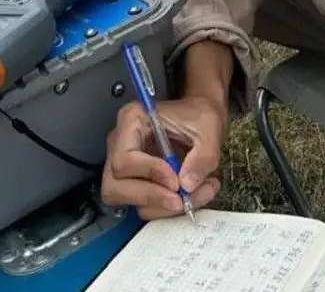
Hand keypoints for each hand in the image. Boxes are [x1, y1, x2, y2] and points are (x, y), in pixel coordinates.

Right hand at [100, 41, 233, 218]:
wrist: (200, 119)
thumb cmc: (198, 116)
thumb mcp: (208, 128)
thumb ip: (202, 157)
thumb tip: (187, 185)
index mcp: (132, 121)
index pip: (124, 159)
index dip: (149, 173)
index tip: (176, 181)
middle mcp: (120, 145)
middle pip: (115, 186)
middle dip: (151, 197)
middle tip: (181, 200)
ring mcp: (125, 167)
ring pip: (129, 201)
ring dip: (163, 206)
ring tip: (197, 193)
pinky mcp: (136, 182)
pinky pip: (144, 204)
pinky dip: (168, 207)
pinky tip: (193, 195)